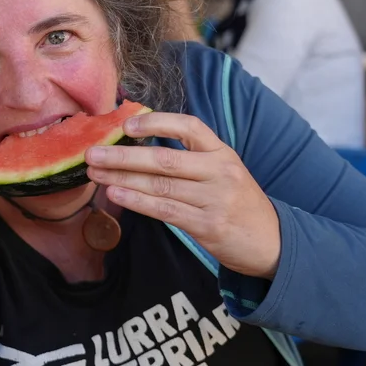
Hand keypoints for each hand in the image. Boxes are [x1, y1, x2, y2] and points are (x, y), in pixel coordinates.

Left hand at [84, 111, 280, 278]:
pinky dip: (137, 201)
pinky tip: (116, 194)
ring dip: (122, 178)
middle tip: (92, 153)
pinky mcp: (208, 225)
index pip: (189, 127)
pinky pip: (165, 210)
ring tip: (95, 173)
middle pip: (164, 159)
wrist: (272, 242)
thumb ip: (189, 158)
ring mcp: (215, 199)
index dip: (156, 122)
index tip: (127, 124)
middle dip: (123, 155)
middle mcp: (220, 172)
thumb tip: (137, 145)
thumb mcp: (222, 171)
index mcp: (222, 152)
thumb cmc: (236, 202)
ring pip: (160, 185)